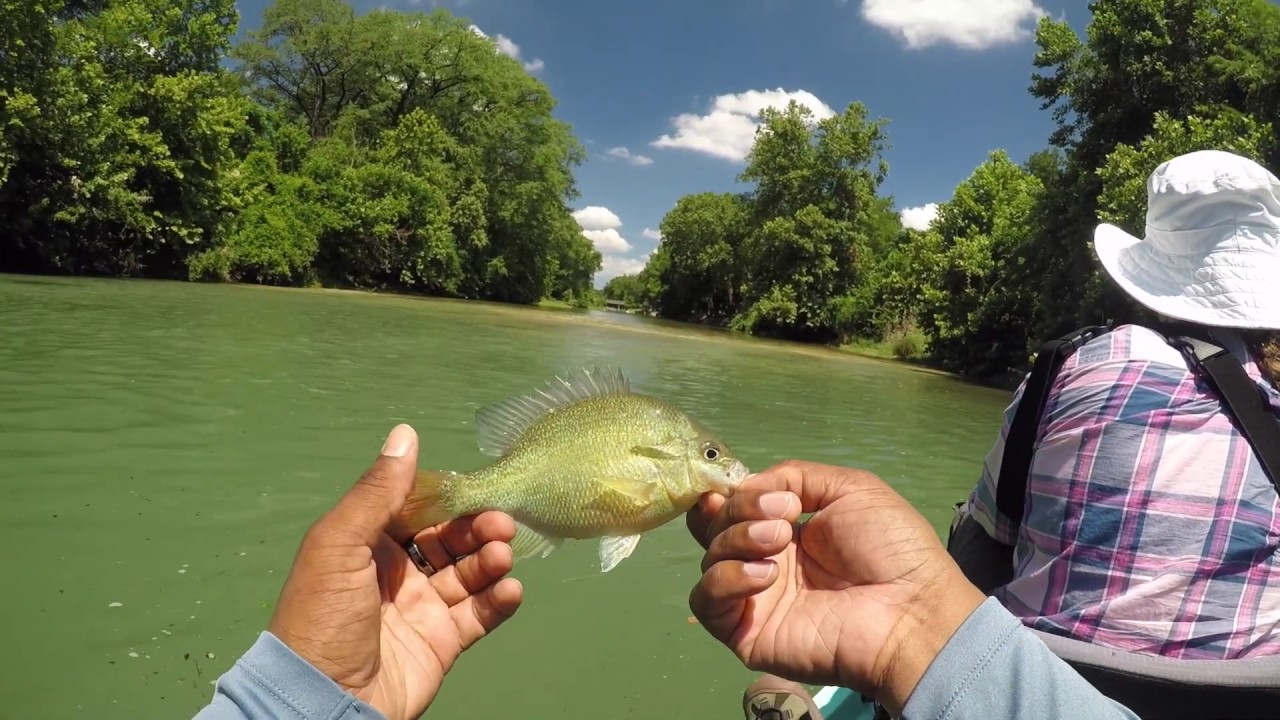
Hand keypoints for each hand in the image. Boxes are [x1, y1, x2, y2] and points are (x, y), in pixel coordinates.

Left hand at [267, 424, 523, 719]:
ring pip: (468, 572)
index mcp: (367, 545)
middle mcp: (396, 572)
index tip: (474, 487)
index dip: (447, 497)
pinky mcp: (442, 642)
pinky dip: (499, 600)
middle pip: (449, 538)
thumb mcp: (340, 544)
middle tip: (500, 523)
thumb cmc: (324, 615)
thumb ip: (378, 491)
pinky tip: (510, 590)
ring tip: (502, 556)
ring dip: (491, 559)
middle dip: (477, 526)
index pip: (416, 508)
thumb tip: (405, 434)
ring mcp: (422, 608)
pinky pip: (479, 614)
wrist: (325, 701)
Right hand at [685, 461, 983, 714]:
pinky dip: (726, 579)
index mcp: (786, 529)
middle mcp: (766, 561)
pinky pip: (708, 602)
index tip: (741, 487)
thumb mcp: (849, 488)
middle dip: (738, 510)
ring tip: (780, 541)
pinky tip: (765, 574)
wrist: (908, 608)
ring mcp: (755, 598)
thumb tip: (745, 485)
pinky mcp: (747, 632)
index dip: (729, 495)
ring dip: (738, 539)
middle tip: (781, 517)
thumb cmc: (888, 546)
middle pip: (715, 528)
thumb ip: (793, 476)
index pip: (733, 508)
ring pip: (709, 559)